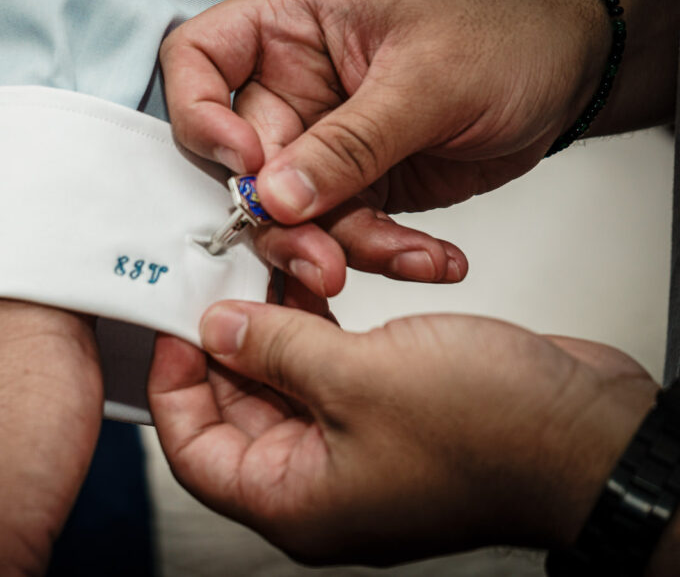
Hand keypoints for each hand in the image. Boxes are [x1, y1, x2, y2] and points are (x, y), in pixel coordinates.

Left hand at [148, 302, 657, 565]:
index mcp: (295, 499)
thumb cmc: (493, 434)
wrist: (595, 433)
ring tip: (266, 269)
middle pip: (236, 411)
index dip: (174, 385)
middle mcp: (320, 482)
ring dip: (275, 327)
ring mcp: (358, 448)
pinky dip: (319, 330)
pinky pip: (332, 371)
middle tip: (218, 280)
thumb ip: (273, 350)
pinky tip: (319, 284)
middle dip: (225, 343)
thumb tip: (218, 329)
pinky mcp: (391, 415)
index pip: (194, 452)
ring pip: (285, 384)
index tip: (174, 325)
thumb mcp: (355, 378)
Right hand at [161, 0, 609, 290]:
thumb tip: (275, 196)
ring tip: (401, 257)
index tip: (246, 164)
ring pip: (292, 212)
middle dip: (281, 218)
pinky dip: (385, 253)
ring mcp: (323, 140)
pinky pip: (345, 233)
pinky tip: (433, 257)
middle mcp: (294, 83)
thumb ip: (349, 142)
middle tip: (322, 258)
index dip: (201, 115)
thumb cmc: (506, 32)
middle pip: (242, 161)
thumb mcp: (429, 80)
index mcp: (292, 25)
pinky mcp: (357, 184)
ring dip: (337, 248)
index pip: (198, 59)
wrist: (570, 67)